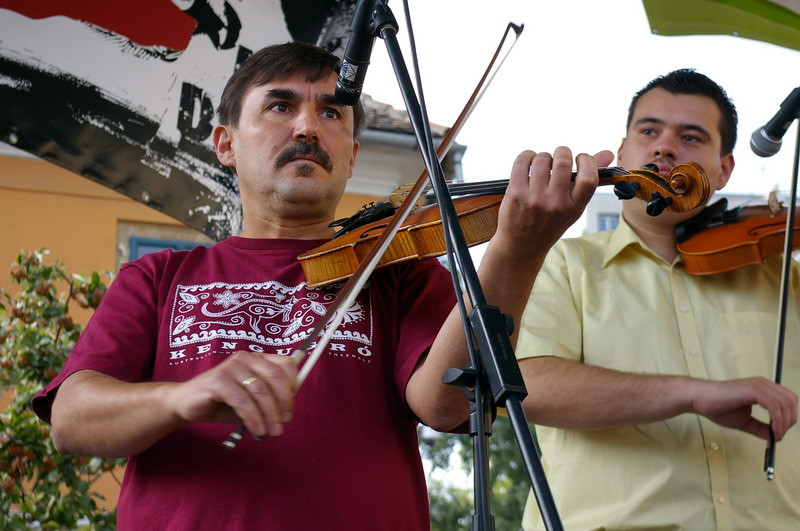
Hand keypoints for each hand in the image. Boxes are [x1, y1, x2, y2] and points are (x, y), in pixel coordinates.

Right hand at [166, 351, 296, 437]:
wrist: (187, 404)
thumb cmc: (223, 403)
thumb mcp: (252, 401)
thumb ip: (269, 401)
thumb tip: (287, 412)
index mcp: (257, 359)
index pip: (286, 365)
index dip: (292, 387)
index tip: (289, 410)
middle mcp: (246, 358)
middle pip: (275, 377)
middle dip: (283, 403)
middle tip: (283, 423)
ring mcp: (231, 366)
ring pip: (260, 390)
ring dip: (269, 414)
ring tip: (271, 432)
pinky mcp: (218, 380)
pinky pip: (242, 400)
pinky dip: (252, 417)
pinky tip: (256, 429)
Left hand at [494, 147, 614, 258]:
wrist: (522, 245)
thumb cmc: (551, 223)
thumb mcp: (574, 208)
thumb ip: (589, 180)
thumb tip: (608, 153)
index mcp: (574, 207)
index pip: (589, 177)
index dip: (586, 160)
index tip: (580, 159)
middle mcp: (555, 203)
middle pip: (563, 161)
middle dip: (562, 152)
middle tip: (560, 158)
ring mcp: (534, 199)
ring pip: (542, 159)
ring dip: (544, 156)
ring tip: (543, 164)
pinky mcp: (516, 194)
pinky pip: (522, 162)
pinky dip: (527, 156)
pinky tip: (529, 162)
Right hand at [691, 377, 797, 440]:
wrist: (700, 399)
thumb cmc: (718, 407)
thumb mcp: (745, 421)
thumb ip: (761, 428)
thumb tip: (776, 437)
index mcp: (762, 388)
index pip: (787, 400)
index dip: (789, 416)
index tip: (780, 431)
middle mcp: (762, 384)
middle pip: (791, 400)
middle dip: (790, 419)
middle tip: (780, 433)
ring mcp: (758, 385)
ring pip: (785, 403)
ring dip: (784, 422)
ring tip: (776, 434)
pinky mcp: (752, 390)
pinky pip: (774, 406)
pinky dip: (777, 420)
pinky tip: (773, 429)